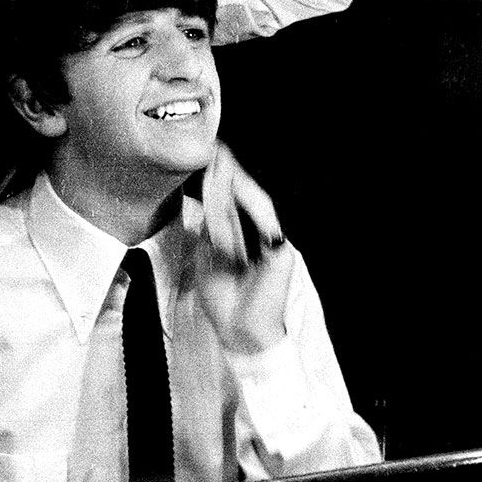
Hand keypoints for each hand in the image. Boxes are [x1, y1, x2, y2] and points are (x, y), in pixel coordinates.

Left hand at [195, 142, 292, 354]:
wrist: (241, 332)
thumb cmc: (225, 303)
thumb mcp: (206, 261)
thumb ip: (207, 232)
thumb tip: (199, 203)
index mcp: (245, 237)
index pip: (232, 202)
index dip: (220, 181)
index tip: (206, 157)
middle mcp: (262, 235)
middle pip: (246, 197)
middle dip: (228, 173)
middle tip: (214, 149)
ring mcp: (274, 241)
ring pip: (255, 205)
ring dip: (235, 185)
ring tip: (219, 164)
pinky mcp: (282, 251)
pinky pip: (264, 223)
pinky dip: (247, 208)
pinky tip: (230, 192)